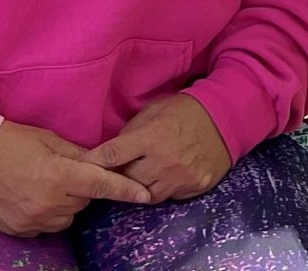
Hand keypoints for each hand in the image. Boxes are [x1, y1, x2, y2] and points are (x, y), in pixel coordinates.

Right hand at [0, 120, 152, 234]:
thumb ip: (77, 154)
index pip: (101, 185)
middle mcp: (48, 202)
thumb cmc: (11, 141)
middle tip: (64, 172)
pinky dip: (46, 215)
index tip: (146, 195)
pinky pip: (46, 227)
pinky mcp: (20, 230)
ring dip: (64, 204)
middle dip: (81, 189)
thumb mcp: (48, 139)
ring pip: (66, 218)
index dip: (125, 191)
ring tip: (44, 184)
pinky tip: (31, 197)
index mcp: (59, 174)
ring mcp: (33, 219)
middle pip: (83, 202)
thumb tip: (98, 163)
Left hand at [85, 94, 230, 202]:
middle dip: (117, 176)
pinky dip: (159, 189)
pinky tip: (159, 179)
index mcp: (151, 137)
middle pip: (126, 180)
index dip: (94, 162)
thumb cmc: (186, 110)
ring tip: (135, 178)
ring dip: (136, 188)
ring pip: (145, 195)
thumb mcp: (156, 109)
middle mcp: (163, 161)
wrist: (226, 119)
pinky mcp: (192, 188)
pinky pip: (167, 197)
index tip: (81, 167)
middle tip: (110, 173)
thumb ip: (132, 129)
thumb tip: (114, 148)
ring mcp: (179, 178)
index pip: (113, 154)